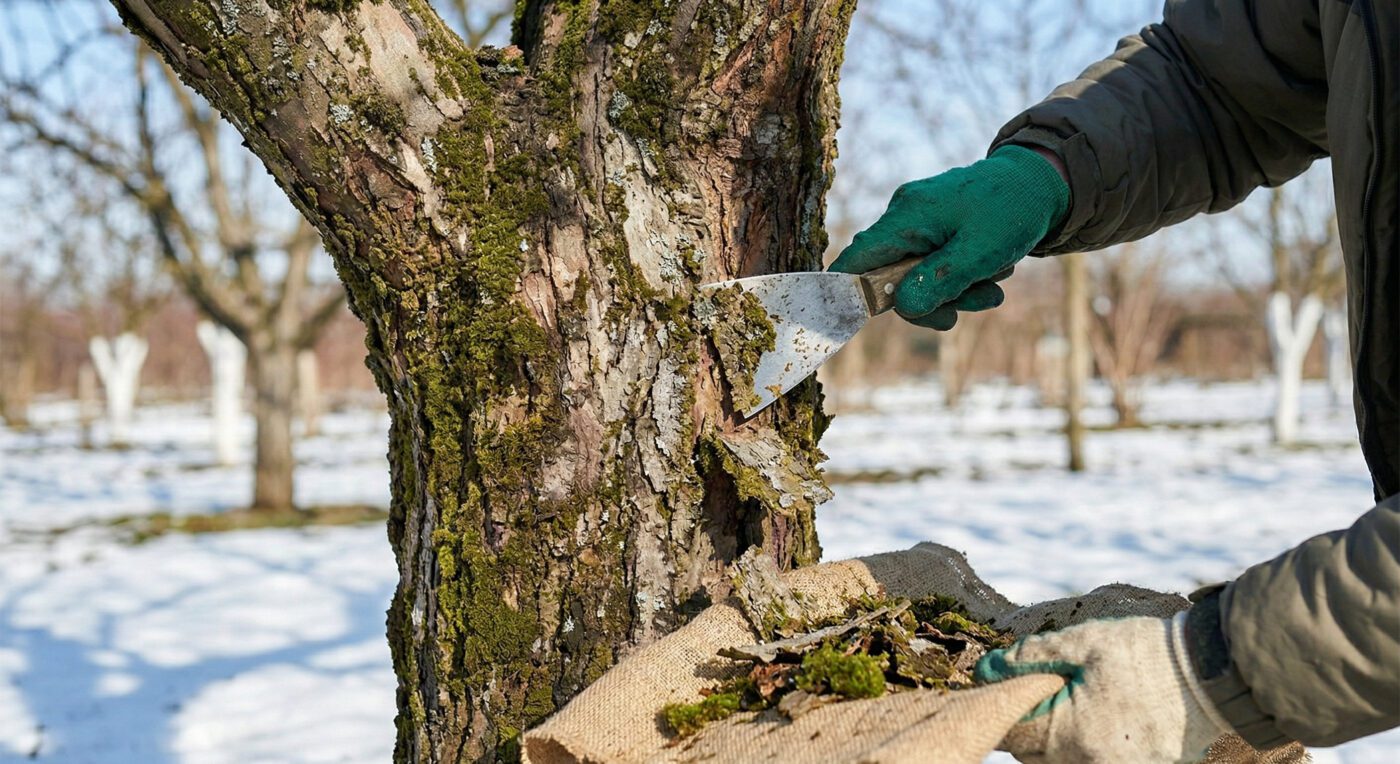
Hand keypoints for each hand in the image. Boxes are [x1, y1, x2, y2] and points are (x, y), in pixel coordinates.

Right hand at [828, 145, 1068, 329]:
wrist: (1041, 181)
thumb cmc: (1012, 210)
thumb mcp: (979, 253)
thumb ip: (937, 281)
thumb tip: (902, 308)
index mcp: (907, 216)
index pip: (856, 260)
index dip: (849, 294)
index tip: (857, 321)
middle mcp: (903, 215)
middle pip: (889, 277)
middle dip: (929, 300)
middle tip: (971, 306)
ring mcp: (917, 220)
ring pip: (914, 276)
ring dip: (952, 291)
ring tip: (993, 285)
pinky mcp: (932, 226)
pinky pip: (931, 264)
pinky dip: (956, 277)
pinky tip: (987, 273)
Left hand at [974, 614, 1231, 762]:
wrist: (1213, 672)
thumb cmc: (1146, 652)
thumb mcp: (1083, 641)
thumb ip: (1032, 655)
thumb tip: (992, 666)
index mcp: (1073, 734)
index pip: (1015, 735)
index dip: (1004, 708)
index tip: (1005, 688)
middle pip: (1035, 756)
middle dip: (1029, 727)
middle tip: (1039, 695)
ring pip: (1064, 763)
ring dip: (1057, 742)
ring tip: (1070, 707)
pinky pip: (1098, 763)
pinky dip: (1089, 748)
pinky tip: (1100, 721)